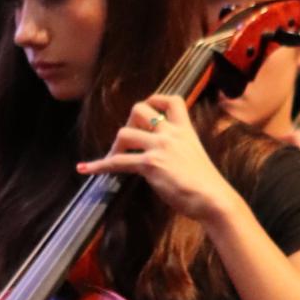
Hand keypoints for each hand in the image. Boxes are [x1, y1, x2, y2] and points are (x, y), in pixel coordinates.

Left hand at [76, 95, 238, 223]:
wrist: (213, 198)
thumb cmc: (206, 185)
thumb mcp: (195, 157)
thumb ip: (180, 150)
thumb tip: (164, 157)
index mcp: (185, 130)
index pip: (171, 100)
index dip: (155, 100)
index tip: (147, 111)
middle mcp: (171, 133)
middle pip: (139, 109)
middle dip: (128, 122)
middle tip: (128, 142)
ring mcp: (159, 147)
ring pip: (124, 133)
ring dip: (115, 147)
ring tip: (113, 160)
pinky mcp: (150, 164)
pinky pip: (117, 162)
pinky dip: (99, 165)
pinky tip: (86, 169)